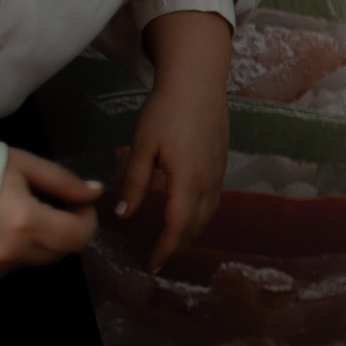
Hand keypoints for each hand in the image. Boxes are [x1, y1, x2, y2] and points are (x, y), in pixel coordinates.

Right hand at [0, 149, 101, 281]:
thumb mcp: (18, 163)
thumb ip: (62, 182)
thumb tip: (95, 193)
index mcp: (24, 223)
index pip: (78, 238)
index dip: (86, 220)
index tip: (78, 203)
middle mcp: (9, 254)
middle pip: (59, 252)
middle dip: (62, 228)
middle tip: (47, 202)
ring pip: (32, 259)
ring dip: (34, 239)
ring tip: (10, 209)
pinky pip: (5, 265)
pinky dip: (9, 248)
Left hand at [115, 79, 229, 273]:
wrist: (198, 82)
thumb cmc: (167, 110)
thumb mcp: (142, 145)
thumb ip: (134, 181)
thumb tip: (124, 213)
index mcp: (189, 180)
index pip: (178, 226)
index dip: (165, 249)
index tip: (151, 263)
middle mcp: (209, 182)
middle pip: (196, 226)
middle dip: (178, 247)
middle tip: (158, 259)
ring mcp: (219, 173)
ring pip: (208, 215)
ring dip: (190, 233)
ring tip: (171, 243)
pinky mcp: (221, 164)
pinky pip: (212, 201)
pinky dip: (199, 217)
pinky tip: (187, 215)